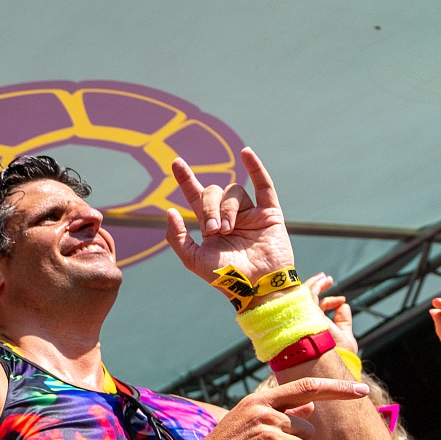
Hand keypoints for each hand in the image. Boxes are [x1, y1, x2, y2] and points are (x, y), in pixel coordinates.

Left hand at [159, 148, 295, 292]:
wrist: (255, 286)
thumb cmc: (225, 277)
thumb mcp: (193, 259)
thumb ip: (178, 237)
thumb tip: (170, 210)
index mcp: (210, 226)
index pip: (195, 196)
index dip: (186, 179)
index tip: (176, 163)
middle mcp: (229, 216)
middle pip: (213, 192)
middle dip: (209, 208)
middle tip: (214, 231)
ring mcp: (250, 214)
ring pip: (233, 192)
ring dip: (227, 209)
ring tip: (228, 229)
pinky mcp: (269, 213)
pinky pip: (263, 185)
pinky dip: (255, 168)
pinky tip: (246, 153)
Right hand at [309, 274, 357, 361]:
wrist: (333, 365)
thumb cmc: (338, 356)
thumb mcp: (345, 336)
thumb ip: (344, 321)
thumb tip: (344, 305)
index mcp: (313, 328)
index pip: (317, 310)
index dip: (329, 302)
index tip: (341, 300)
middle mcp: (305, 323)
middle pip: (307, 302)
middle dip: (316, 288)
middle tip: (325, 279)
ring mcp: (303, 318)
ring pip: (304, 296)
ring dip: (315, 283)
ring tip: (325, 276)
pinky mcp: (304, 313)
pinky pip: (305, 294)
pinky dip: (313, 285)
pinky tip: (322, 279)